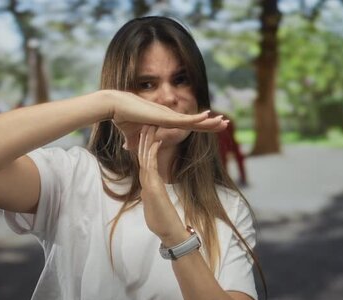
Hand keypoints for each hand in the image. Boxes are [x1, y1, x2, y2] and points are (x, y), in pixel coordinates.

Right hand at [108, 91, 226, 149]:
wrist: (115, 107)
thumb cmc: (122, 118)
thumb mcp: (131, 135)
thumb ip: (132, 141)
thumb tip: (127, 148)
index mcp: (165, 120)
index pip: (187, 125)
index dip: (201, 126)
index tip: (213, 126)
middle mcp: (170, 116)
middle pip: (195, 122)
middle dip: (211, 124)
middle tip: (226, 123)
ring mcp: (168, 115)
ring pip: (193, 120)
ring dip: (209, 122)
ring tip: (224, 122)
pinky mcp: (164, 116)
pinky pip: (184, 119)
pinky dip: (196, 118)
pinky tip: (208, 116)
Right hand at [137, 125, 188, 245]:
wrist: (168, 231)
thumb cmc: (163, 220)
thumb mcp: (156, 203)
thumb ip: (151, 195)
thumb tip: (147, 191)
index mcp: (150, 182)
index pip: (145, 160)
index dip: (144, 146)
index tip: (145, 132)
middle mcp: (148, 181)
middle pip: (143, 155)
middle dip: (143, 139)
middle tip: (144, 123)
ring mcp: (149, 183)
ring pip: (145, 158)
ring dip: (146, 142)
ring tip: (147, 127)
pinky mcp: (152, 187)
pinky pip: (151, 166)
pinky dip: (151, 153)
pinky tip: (154, 142)